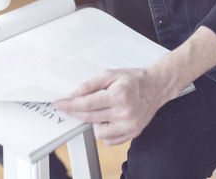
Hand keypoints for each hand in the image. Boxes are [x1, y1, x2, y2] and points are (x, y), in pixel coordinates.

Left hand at [54, 68, 179, 144]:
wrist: (156, 87)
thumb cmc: (132, 80)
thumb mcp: (109, 74)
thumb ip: (89, 85)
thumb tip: (74, 95)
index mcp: (119, 96)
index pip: (86, 104)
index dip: (69, 105)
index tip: (59, 104)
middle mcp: (125, 113)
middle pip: (89, 118)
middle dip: (75, 112)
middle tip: (69, 106)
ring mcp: (130, 125)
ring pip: (98, 132)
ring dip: (93, 122)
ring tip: (100, 110)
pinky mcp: (133, 133)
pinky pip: (109, 140)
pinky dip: (104, 131)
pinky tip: (107, 119)